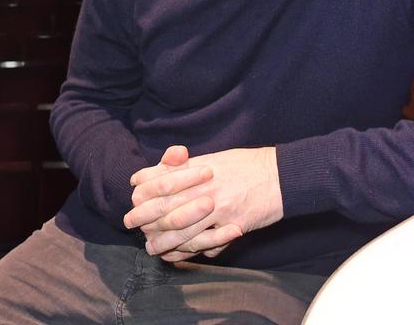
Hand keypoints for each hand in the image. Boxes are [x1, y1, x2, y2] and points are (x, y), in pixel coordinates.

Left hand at [124, 145, 282, 260]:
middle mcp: (206, 189)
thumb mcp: (213, 159)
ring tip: (152, 248)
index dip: (144, 191)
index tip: (134, 198)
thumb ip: (184, 166)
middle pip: (166, 207)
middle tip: (132, 225)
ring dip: (164, 241)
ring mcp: (220, 209)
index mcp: (199, 169)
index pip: (161, 181)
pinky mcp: (233, 226)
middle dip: (145, 219)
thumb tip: (157, 172)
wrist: (281, 175)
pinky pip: (208, 243)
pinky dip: (191, 251)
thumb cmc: (247, 165)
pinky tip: (181, 254)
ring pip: (183, 230)